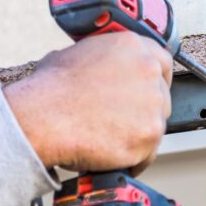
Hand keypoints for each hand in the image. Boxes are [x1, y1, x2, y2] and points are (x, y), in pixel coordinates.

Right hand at [3, 33, 172, 172]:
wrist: (42, 118)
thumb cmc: (50, 89)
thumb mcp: (75, 55)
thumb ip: (102, 60)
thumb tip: (101, 70)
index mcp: (132, 46)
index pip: (162, 62)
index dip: (156, 80)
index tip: (149, 91)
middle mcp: (148, 72)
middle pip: (161, 97)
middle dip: (144, 110)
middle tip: (121, 120)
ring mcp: (152, 106)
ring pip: (155, 126)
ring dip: (138, 134)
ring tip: (109, 138)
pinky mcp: (148, 137)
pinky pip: (148, 153)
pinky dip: (133, 158)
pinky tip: (113, 156)